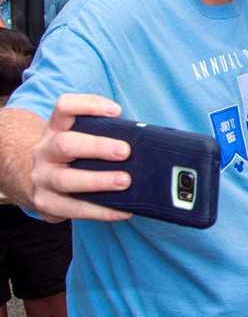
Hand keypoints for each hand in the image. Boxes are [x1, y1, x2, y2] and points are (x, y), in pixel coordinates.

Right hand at [30, 94, 132, 222]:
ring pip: (66, 179)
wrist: (32, 179)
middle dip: (98, 147)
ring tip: (125, 181)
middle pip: (66, 144)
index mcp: (56, 129)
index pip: (64, 107)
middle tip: (125, 151)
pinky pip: (73, 209)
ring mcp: (42, 178)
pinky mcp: (46, 204)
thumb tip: (147, 140)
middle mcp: (45, 151)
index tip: (116, 111)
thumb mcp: (78, 138)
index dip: (89, 105)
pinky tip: (123, 211)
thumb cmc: (71, 156)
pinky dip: (101, 211)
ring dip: (99, 180)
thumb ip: (104, 135)